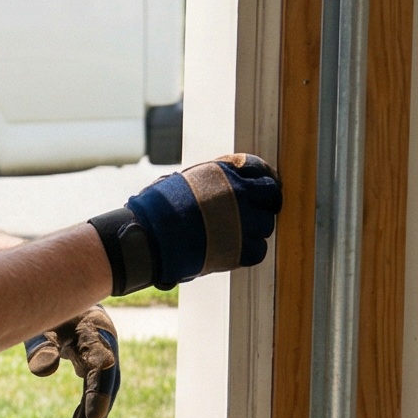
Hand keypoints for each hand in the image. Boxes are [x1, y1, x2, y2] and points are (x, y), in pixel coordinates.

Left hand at [25, 306, 120, 417]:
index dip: (99, 392)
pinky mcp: (92, 358)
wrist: (53, 288)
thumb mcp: (40, 320)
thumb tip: (42, 371)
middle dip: (98, 408)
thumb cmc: (44, 305)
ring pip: (103, 385)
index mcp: (94, 329)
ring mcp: (100, 350)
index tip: (93, 417)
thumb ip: (41, 343)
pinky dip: (87, 405)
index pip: (102, 364)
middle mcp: (103, 341)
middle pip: (108, 379)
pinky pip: (94, 385)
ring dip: (93, 412)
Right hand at [90, 154, 281, 294]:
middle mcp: (239, 193)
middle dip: (267, 202)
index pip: (258, 167)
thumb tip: (218, 185)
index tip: (261, 186)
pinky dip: (251, 250)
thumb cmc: (155, 210)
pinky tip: (236, 249)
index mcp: (223, 172)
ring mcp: (243, 221)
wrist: (146, 237)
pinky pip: (259, 249)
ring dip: (256, 228)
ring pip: (267, 223)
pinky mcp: (240, 249)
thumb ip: (207, 182)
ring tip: (237, 234)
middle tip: (258, 211)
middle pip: (271, 194)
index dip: (262, 177)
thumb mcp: (181, 181)